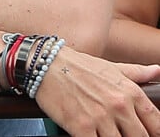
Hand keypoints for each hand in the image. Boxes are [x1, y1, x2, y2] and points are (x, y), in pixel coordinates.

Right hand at [37, 48, 159, 135]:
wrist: (45, 63)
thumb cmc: (78, 65)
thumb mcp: (110, 67)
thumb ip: (137, 72)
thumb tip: (158, 71)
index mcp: (130, 92)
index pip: (157, 124)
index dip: (153, 133)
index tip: (144, 133)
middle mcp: (119, 105)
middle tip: (118, 130)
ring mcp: (100, 118)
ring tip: (102, 130)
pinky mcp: (81, 128)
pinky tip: (90, 134)